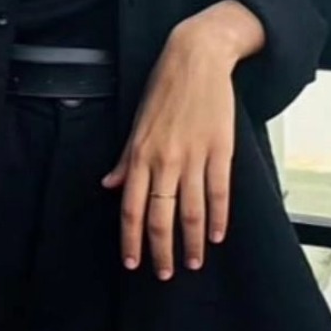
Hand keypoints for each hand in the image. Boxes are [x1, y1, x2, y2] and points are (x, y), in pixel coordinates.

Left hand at [101, 0, 263, 280]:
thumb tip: (110, 185)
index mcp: (141, 153)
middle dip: (162, 251)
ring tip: (194, 260)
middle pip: (162, 216)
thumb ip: (126, 157)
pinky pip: (219, 192)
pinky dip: (219, 218)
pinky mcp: (220, 150)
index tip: (133, 263)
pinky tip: (217, 235)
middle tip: (166, 273)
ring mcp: (194, 156)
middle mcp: (166, 159)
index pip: (132, 207)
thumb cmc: (164, 86)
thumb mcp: (137, 121)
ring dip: (193, 242)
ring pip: (192, 211)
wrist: (196, 56)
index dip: (131, 239)